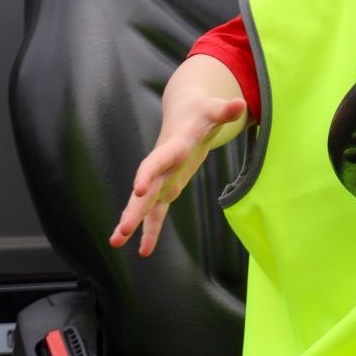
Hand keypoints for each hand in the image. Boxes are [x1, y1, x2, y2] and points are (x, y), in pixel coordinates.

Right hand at [110, 89, 246, 257]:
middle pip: (144, 190)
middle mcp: (162, 166)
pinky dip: (151, 230)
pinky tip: (145, 251)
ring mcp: (162, 179)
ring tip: (116, 243)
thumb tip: (240, 104)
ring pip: (144, 204)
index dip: (148, 173)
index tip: (138, 188)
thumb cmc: (202, 111)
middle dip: (133, 210)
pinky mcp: (167, 188)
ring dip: (132, 223)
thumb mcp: (214, 110)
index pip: (157, 161)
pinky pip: (156, 213)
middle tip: (121, 231)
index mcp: (173, 147)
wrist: (186, 112)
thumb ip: (224, 110)